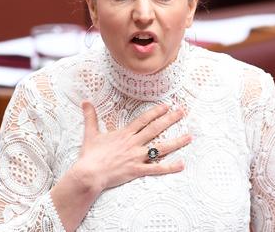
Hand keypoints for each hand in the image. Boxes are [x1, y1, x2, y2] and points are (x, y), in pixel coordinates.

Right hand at [70, 100, 191, 192]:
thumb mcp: (90, 134)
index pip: (143, 120)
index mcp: (124, 134)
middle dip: (170, 119)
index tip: (166, 106)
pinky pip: (157, 169)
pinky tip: (182, 164)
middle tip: (182, 112)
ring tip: (189, 137)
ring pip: (160, 148)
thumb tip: (85, 101)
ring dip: (176, 142)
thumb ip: (90, 116)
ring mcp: (137, 157)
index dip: (156, 112)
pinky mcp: (138, 170)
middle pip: (155, 129)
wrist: (89, 173)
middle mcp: (133, 143)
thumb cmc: (90, 156)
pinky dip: (170, 167)